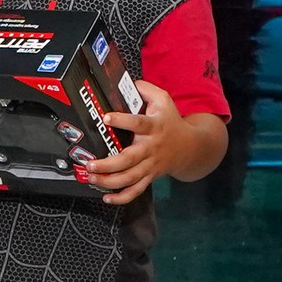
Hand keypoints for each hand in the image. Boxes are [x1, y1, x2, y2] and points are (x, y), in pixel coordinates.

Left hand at [88, 80, 194, 205]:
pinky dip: (122, 197)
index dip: (122, 120)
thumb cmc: (171, 121)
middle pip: (130, 159)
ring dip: (109, 181)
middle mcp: (151, 148)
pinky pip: (136, 191)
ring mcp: (150, 165)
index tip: (106, 117)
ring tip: (92, 178)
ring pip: (130, 178)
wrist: (190, 147)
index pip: (138, 123)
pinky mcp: (149, 177)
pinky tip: (106, 197)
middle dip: (109, 164)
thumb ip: (145, 89)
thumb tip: (127, 83)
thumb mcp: (163, 99)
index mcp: (154, 126)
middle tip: (90, 164)